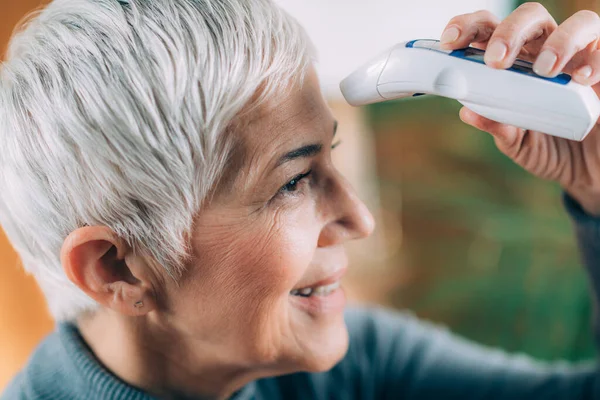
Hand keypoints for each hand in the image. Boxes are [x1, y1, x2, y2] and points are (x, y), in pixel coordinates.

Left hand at [440, 3, 599, 215]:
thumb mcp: (517, 143)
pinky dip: (594, 61)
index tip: (449, 41)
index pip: (488, 30)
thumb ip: (497, 126)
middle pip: (529, 17)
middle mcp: (546, 51)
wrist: (587, 170)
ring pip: (579, 23)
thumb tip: (468, 111)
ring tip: (546, 70)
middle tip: (496, 61)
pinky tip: (582, 80)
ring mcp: (580, 58)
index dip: (467, 27)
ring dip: (559, 41)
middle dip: (509, 32)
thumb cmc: (547, 147)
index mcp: (513, 63)